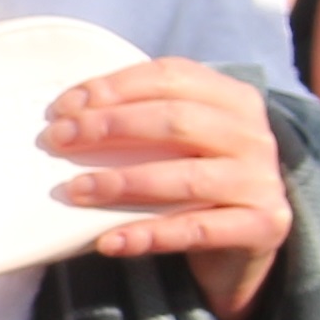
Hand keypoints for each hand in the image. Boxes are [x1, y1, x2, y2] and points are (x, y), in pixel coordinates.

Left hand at [43, 59, 290, 319]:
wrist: (248, 242)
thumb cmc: (198, 179)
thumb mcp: (179, 141)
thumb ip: (140, 121)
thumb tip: (67, 118)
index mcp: (233, 98)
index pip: (170, 77)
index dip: (114, 87)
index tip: (64, 106)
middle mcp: (253, 135)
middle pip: (176, 121)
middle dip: (110, 127)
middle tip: (58, 140)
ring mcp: (262, 181)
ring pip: (186, 178)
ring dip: (123, 183)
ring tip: (76, 190)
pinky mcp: (262, 227)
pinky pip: (197, 230)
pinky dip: (149, 235)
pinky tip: (110, 240)